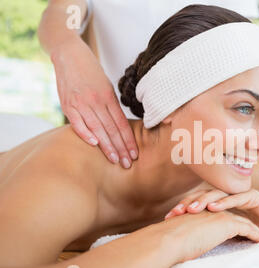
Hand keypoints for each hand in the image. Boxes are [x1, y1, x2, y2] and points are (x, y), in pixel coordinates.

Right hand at [51, 38, 138, 167]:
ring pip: (97, 128)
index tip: (135, 154)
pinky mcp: (67, 104)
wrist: (69, 54)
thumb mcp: (106, 87)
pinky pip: (76, 122)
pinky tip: (94, 145)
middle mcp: (95, 100)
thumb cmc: (91, 73)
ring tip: (115, 160)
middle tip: (128, 164)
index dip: (129, 140)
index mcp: (108, 96)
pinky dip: (85, 134)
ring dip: (107, 146)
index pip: (121, 123)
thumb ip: (111, 106)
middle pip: (111, 129)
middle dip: (120, 148)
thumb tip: (120, 126)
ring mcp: (80, 102)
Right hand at [156, 210, 258, 263]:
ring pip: (243, 221)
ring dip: (253, 229)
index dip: (227, 222)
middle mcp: (211, 211)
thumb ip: (184, 235)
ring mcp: (219, 215)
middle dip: (243, 222)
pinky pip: (248, 229)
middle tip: (252, 230)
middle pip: (233, 215)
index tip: (234, 229)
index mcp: (200, 213)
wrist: (169, 240)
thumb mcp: (178, 235)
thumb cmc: (168, 242)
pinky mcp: (227, 223)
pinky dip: (256, 234)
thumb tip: (180, 245)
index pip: (219, 216)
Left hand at [165, 188, 258, 235]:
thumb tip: (187, 238)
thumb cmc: (253, 227)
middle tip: (175, 212)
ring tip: (191, 209)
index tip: (169, 217)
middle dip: (189, 203)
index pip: (198, 200)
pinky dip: (225, 202)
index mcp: (220, 200)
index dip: (183, 206)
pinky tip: (214, 208)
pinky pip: (237, 198)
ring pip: (218, 194)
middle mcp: (228, 194)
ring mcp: (240, 193)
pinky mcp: (253, 196)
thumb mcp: (227, 228)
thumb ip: (212, 228)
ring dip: (204, 201)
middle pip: (204, 195)